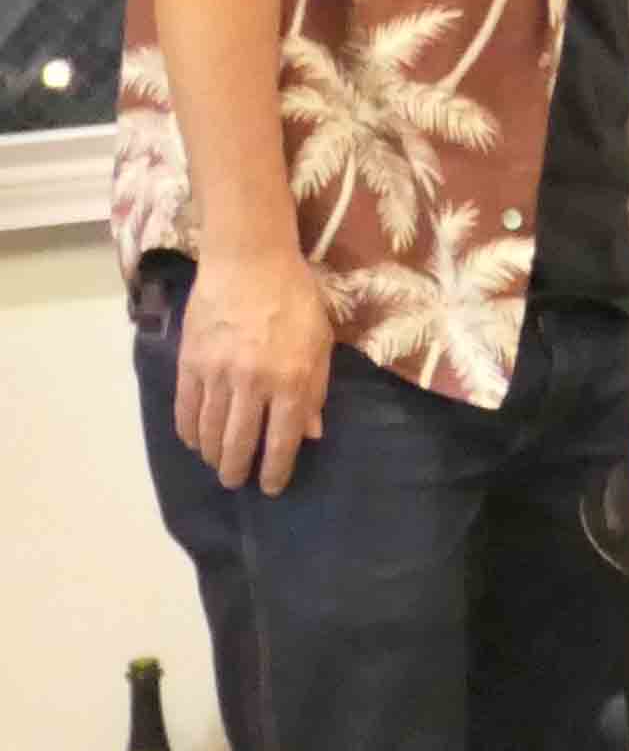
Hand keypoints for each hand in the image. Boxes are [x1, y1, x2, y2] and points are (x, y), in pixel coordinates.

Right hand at [175, 250, 337, 494]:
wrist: (248, 263)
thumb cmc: (295, 300)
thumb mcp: (320, 343)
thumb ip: (315, 390)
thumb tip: (311, 433)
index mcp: (290, 380)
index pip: (283, 439)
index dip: (276, 469)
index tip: (271, 486)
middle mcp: (252, 383)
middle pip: (240, 442)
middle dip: (238, 469)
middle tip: (237, 482)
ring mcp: (216, 375)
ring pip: (211, 431)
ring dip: (213, 455)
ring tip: (218, 466)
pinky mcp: (189, 364)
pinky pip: (186, 410)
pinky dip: (189, 432)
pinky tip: (195, 442)